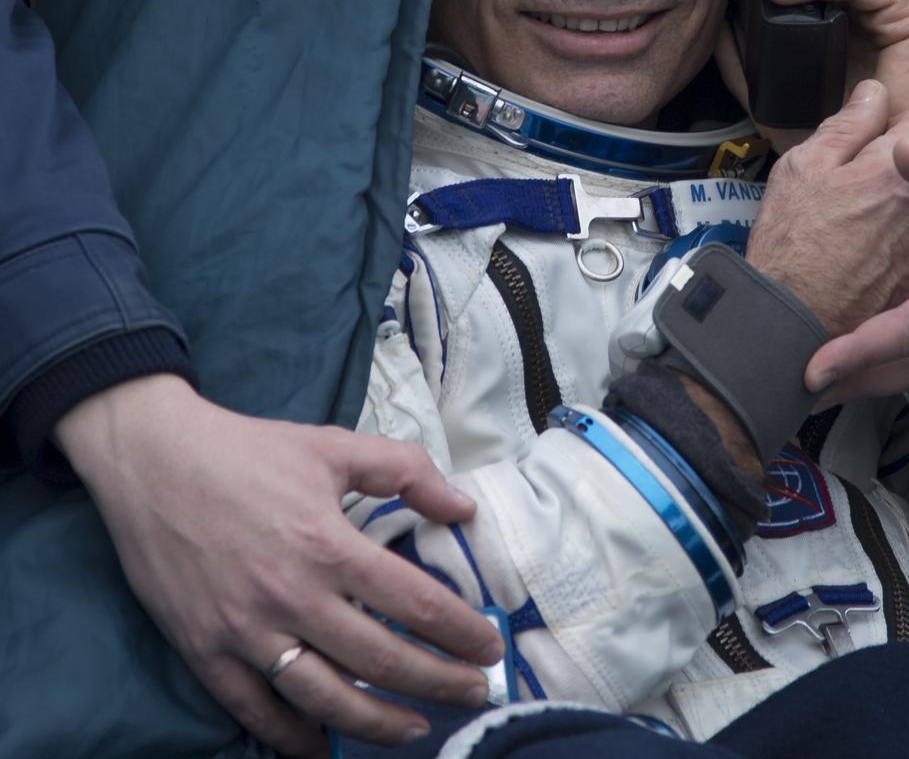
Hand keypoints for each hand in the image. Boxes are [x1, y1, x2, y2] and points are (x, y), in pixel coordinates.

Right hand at [55, 375, 502, 756]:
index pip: (414, 604)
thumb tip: (463, 507)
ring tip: (417, 729)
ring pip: (324, 699)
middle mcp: (291, 597)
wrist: (153, 460)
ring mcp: (245, 632)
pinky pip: (256, 710)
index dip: (460, 631)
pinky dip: (294, 736)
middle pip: (381, 659)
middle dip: (438, 683)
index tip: (489, 647)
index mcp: (328, 544)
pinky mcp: (204, 651)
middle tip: (473, 694)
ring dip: (378, 723)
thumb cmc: (250, 451)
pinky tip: (325, 745)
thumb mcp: (335, 445)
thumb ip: (406, 471)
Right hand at [746, 80, 908, 340]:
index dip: (898, 130)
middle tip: (865, 198)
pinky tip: (879, 266)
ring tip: (868, 239)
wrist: (794, 325)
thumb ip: (846, 125)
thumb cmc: (791, 245)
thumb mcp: (801, 169)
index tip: (875, 150)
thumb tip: (875, 92)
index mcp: (901, 166)